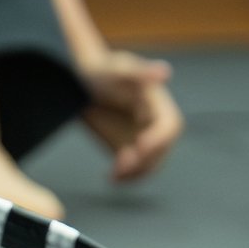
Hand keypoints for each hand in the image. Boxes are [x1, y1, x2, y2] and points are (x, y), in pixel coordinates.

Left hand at [79, 50, 182, 183]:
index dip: (160, 138)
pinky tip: (111, 178)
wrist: (78, 82)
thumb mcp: (115, 70)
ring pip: (150, 164)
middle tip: (122, 164)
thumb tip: (165, 71)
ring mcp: (142, 137)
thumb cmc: (99, 71)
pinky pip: (134, 169)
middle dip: (145, 160)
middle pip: (161, 149)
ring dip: (136, 173)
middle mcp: (154, 122)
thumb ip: (139, 72)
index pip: (170, 125)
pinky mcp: (128, 148)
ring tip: (114, 174)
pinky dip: (126, 176)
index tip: (141, 145)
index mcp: (157, 102)